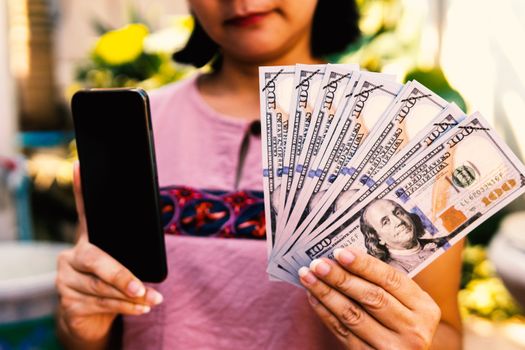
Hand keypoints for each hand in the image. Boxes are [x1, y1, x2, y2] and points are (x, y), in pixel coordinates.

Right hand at [55, 162, 163, 342]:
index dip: (81, 189)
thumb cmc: (112, 282)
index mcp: (87, 239)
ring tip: (153, 299)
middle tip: (142, 286)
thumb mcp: (122, 263)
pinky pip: (99, 304)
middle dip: (121, 275)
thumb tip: (157, 232)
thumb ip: (133, 250)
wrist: (89, 318)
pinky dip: (124, 307)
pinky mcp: (67, 303)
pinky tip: (141, 307)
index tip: (81, 166)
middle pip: (95, 260)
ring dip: (130, 296)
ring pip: (100, 287)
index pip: (84, 210)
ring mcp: (65, 280)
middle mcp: (71, 256)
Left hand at [299, 247, 440, 349]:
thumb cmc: (402, 320)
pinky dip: (325, 312)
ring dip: (326, 293)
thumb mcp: (407, 303)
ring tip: (308, 276)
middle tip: (318, 263)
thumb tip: (344, 257)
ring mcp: (392, 349)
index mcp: (424, 309)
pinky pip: (342, 332)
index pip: (391, 280)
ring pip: (353, 316)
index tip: (340, 252)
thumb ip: (385, 284)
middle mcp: (413, 330)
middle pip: (371, 297)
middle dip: (341, 278)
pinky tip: (313, 297)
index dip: (364, 265)